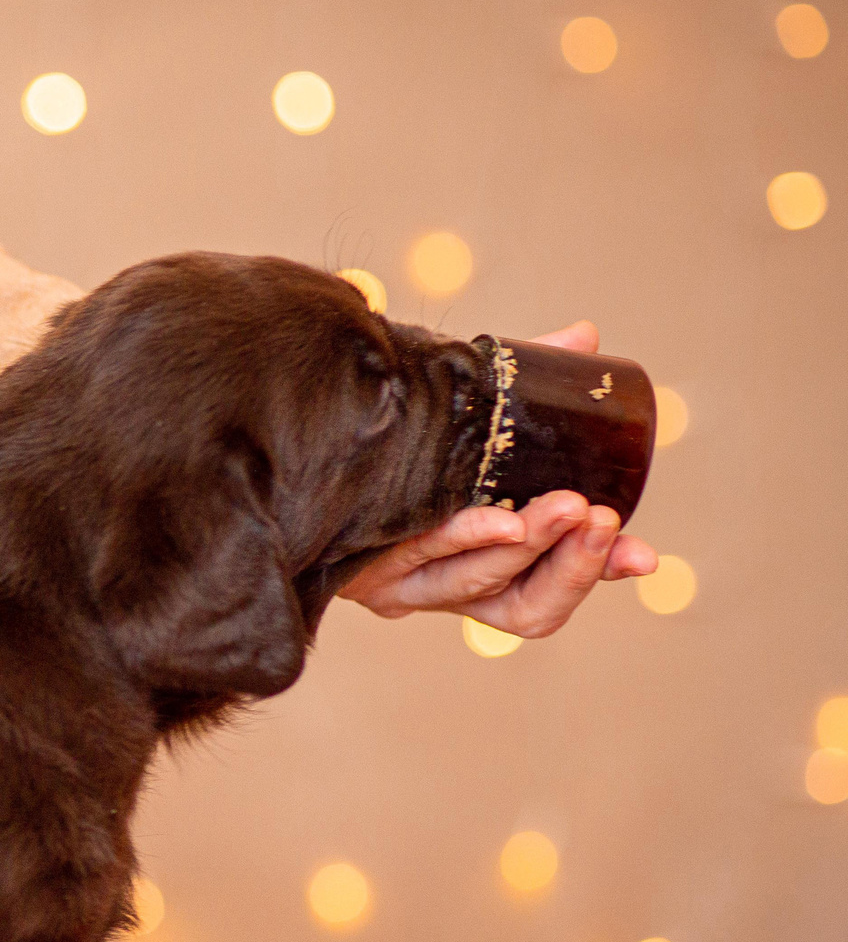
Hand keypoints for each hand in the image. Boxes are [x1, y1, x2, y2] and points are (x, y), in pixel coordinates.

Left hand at [339, 321, 658, 637]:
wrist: (297, 451)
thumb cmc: (394, 445)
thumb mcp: (465, 424)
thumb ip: (523, 390)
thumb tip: (583, 337)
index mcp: (479, 568)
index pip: (547, 593)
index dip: (597, 575)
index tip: (644, 557)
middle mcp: (442, 590)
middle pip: (522, 604)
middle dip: (571, 561)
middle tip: (597, 515)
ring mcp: (402, 586)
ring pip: (477, 583)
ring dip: (526, 544)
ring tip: (562, 508)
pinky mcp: (361, 571)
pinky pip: (418, 557)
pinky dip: (462, 535)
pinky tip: (494, 516)